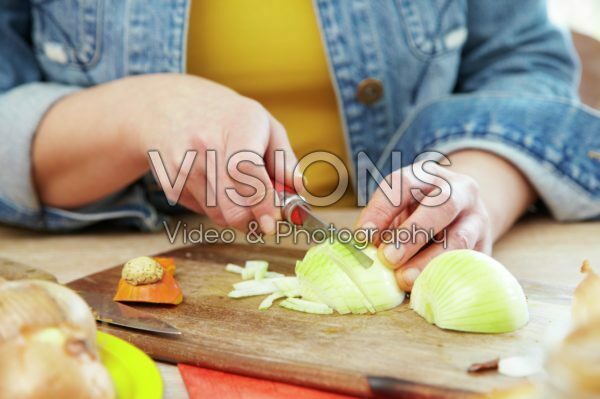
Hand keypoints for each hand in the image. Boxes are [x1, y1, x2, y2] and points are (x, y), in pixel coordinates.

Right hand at [35, 73, 299, 232]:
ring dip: (237, 217)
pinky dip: (217, 209)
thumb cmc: (226, 116)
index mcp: (237, 125)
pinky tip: (216, 185)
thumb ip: (284, 158)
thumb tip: (298, 189)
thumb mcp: (263, 123)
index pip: (245, 170)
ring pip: (218, 215)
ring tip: (242, 197)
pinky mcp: (171, 182)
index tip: (273, 222)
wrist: (167, 105)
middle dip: (253, 221)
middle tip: (266, 222)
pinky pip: (203, 211)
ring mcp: (184, 165)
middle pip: (230, 203)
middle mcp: (206, 145)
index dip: (261, 201)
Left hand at [356, 150, 535, 291]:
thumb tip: (365, 249)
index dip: (382, 210)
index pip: (404, 184)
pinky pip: (468, 263)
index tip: (364, 236)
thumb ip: (382, 223)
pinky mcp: (485, 247)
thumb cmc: (417, 212)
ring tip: (404, 279)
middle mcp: (459, 190)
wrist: (462, 215)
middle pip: (441, 207)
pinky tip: (424, 287)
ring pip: (459, 238)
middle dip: (412, 234)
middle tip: (387, 258)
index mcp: (428, 175)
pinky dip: (444, 276)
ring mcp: (477, 219)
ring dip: (428, 261)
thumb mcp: (398, 206)